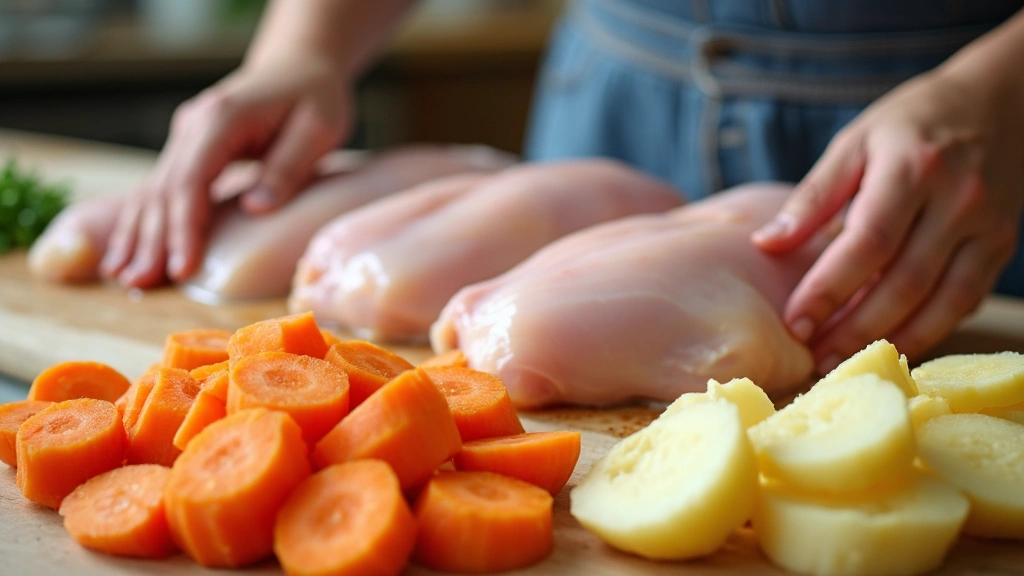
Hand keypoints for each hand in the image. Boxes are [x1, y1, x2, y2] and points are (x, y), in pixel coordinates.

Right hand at [100, 54, 351, 286]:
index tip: (182, 268)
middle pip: (165, 189)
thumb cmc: (315, 97)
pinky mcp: (189, 147)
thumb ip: (288, 166)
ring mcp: (187, 135)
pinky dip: (146, 220)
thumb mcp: (318, 128)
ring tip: (124, 276)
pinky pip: (163, 188)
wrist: (299, 66)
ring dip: (138, 234)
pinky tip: (129, 251)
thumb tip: (255, 208)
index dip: (184, 228)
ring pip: (154, 190)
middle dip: (152, 240)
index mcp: (222, 118)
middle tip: (140, 283)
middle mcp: (194, 124)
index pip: (192, 181)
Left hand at [752, 68, 1023, 370]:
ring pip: (941, 302)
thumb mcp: (855, 144)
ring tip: (841, 360)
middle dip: (854, 327)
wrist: (997, 102)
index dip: (830, 289)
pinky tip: (888, 343)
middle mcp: (958, 200)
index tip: (795, 322)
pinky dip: (927, 330)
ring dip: (890, 340)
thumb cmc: (910, 124)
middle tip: (812, 356)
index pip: (868, 242)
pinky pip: (965, 302)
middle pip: (904, 282)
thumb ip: (813, 197)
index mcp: (912, 168)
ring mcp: (987, 227)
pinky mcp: (1001, 247)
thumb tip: (765, 244)